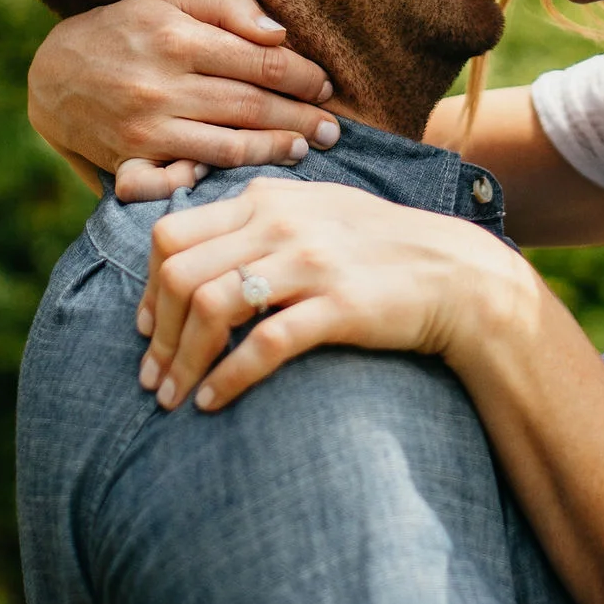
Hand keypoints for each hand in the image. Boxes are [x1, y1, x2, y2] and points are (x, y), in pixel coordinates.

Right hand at [27, 0, 338, 198]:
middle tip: (334, 129)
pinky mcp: (132, 161)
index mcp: (178, 37)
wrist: (50, 76)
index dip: (302, 75)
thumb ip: (226, 8)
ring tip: (306, 149)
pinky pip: (188, 175)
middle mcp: (163, 83)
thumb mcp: (167, 2)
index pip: (261, 59)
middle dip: (301, 117)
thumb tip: (279, 32)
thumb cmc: (121, 31)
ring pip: (230, 144)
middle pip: (253, 104)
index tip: (324, 86)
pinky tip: (251, 175)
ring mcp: (147, 128)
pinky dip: (223, 177)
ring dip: (276, 149)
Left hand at [139, 176, 537, 410]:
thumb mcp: (313, 213)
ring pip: (211, 308)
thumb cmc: (377, 249)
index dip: (147, 287)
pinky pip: (263, 344)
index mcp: (265, 200)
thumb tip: (192, 255)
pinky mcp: (337, 306)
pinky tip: (214, 403)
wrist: (456, 274)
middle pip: (180, 274)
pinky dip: (227, 378)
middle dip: (156, 334)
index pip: (171, 234)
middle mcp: (280, 224)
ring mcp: (309, 263)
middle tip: (152, 377)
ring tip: (172, 398)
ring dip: (182, 361)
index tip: (148, 327)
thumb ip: (257, 223)